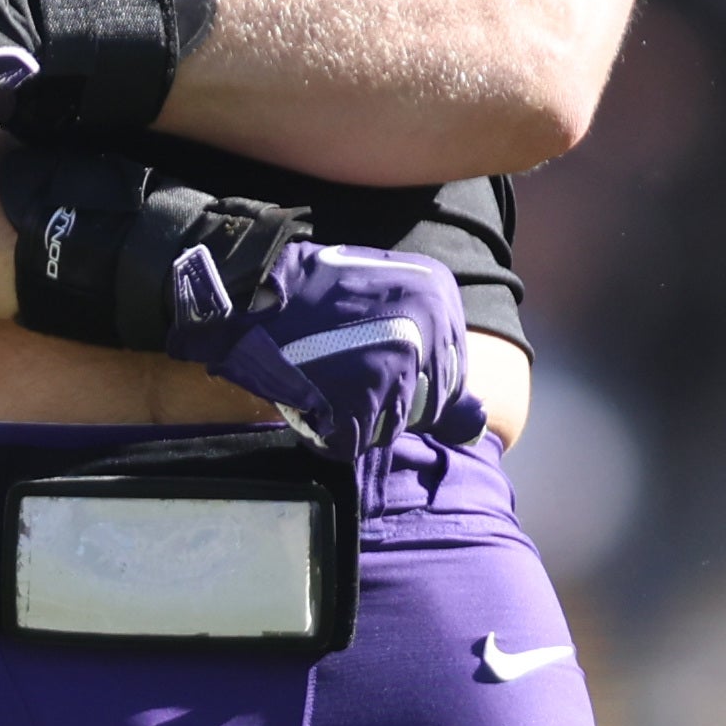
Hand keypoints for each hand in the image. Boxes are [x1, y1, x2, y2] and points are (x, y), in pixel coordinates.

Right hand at [176, 235, 468, 454]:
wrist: (248, 282)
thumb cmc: (312, 293)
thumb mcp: (384, 301)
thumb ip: (434, 357)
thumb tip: (477, 427)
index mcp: (441, 293)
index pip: (451, 374)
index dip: (408, 380)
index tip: (367, 358)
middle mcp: (432, 324)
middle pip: (428, 406)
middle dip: (387, 404)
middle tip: (342, 371)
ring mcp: (400, 362)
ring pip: (393, 427)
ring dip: (356, 419)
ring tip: (326, 381)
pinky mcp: (364, 395)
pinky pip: (353, 442)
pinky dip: (328, 433)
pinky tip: (311, 400)